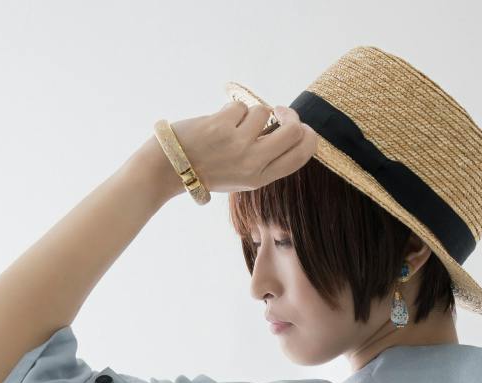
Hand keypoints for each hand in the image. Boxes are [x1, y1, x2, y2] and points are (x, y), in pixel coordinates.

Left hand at [168, 101, 318, 194]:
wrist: (173, 168)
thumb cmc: (209, 170)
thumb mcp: (242, 176)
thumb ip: (266, 158)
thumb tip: (288, 127)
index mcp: (260, 178)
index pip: (301, 156)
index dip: (308, 136)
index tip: (300, 126)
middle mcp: (252, 163)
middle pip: (293, 131)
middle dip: (289, 115)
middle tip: (278, 113)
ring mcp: (237, 144)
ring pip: (263, 112)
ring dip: (250, 113)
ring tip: (232, 125)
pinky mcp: (222, 126)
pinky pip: (240, 106)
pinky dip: (230, 110)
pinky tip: (217, 123)